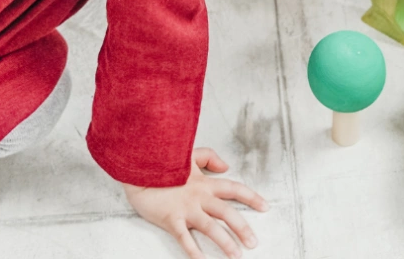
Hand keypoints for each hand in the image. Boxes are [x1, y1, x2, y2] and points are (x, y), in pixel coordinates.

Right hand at [124, 148, 269, 258]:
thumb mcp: (189, 154)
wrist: (138, 167)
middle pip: (227, 213)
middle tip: (254, 243)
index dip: (251, 198)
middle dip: (243, 228)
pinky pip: (184, 238)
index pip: (234, 189)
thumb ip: (210, 158)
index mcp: (205, 183)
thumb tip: (226, 166)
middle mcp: (199, 197)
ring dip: (225, 243)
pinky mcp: (171, 219)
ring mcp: (186, 209)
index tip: (265, 207)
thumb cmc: (162, 162)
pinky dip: (193, 251)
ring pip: (211, 228)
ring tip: (237, 255)